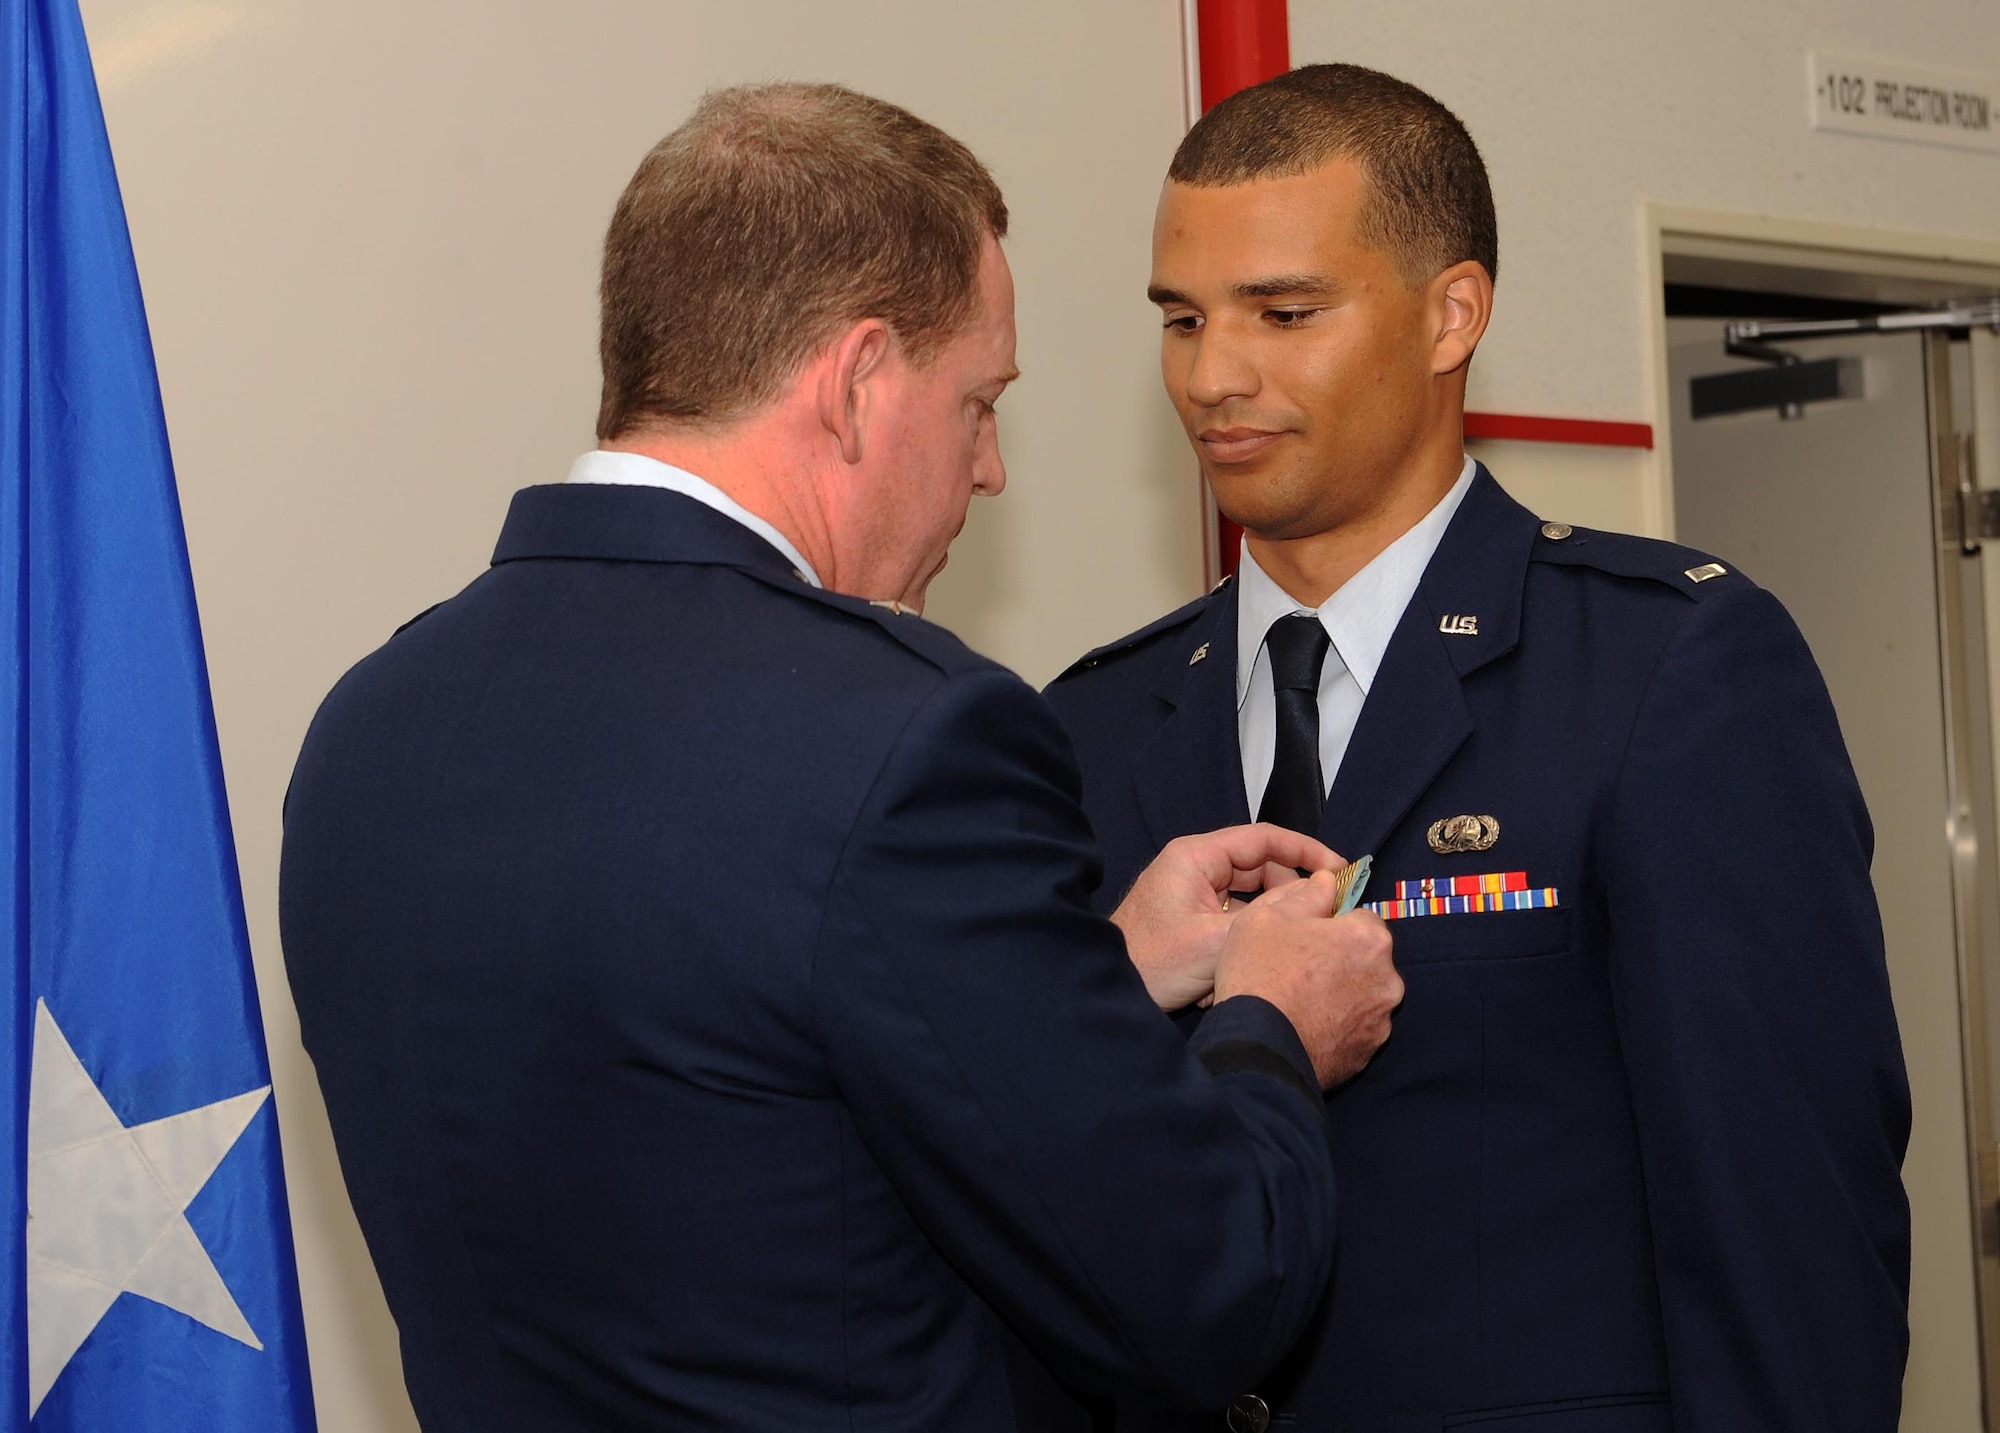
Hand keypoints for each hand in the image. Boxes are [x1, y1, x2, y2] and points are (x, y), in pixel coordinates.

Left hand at [1112, 824, 1341, 1010]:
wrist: (1109, 991)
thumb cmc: (1152, 962)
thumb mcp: (1219, 941)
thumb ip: (1270, 917)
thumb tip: (1316, 900)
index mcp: (1197, 857)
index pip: (1265, 838)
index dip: (1307, 852)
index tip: (1340, 872)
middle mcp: (1196, 868)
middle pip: (1262, 870)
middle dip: (1287, 899)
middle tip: (1319, 923)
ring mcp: (1193, 894)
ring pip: (1250, 901)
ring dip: (1260, 930)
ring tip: (1260, 959)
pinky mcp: (1191, 919)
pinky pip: (1232, 922)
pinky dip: (1240, 945)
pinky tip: (1228, 976)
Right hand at [1213, 871, 1401, 1087]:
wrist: (1256, 1049)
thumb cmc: (1260, 975)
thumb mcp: (1269, 916)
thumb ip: (1308, 894)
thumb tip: (1328, 881)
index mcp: (1369, 938)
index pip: (1360, 917)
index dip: (1331, 923)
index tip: (1304, 935)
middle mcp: (1387, 979)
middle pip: (1365, 958)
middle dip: (1340, 959)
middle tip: (1298, 968)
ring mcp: (1380, 1021)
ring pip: (1361, 994)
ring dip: (1341, 993)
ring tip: (1299, 1001)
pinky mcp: (1367, 1053)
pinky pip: (1354, 1028)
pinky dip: (1337, 1025)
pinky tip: (1305, 1026)